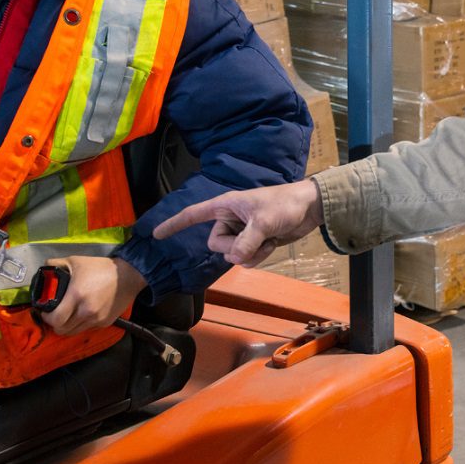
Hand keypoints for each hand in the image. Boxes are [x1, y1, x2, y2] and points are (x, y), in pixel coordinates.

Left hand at [39, 255, 147, 335]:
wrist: (128, 275)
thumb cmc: (101, 267)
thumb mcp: (76, 260)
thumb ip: (56, 264)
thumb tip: (44, 269)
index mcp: (77, 295)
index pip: (55, 319)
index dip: (47, 318)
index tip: (46, 312)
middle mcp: (86, 311)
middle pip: (62, 330)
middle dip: (55, 324)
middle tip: (55, 315)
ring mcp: (96, 319)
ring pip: (74, 332)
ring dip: (68, 326)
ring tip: (68, 316)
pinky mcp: (105, 323)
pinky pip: (87, 328)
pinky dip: (82, 324)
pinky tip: (83, 313)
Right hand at [152, 180, 324, 266]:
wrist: (309, 209)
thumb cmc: (285, 204)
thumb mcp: (264, 221)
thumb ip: (246, 241)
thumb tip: (235, 259)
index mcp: (225, 206)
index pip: (193, 215)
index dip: (174, 224)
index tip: (155, 234)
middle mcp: (229, 219)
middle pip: (216, 244)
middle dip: (234, 247)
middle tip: (255, 236)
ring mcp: (241, 232)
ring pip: (231, 255)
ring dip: (250, 253)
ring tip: (267, 238)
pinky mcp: (253, 242)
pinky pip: (246, 259)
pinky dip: (258, 256)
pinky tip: (271, 244)